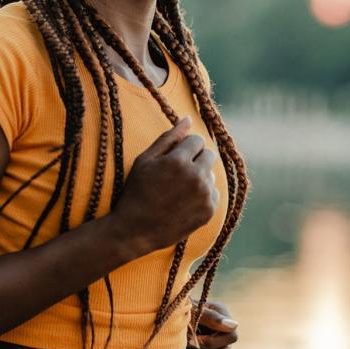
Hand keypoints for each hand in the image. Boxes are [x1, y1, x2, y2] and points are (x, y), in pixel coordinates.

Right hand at [110, 115, 219, 255]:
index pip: (196, 140)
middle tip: (177, 173)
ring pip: (211, 175)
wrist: (135, 230)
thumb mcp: (145, 160)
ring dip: (199, 177)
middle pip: (209, 155)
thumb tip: (189, 118)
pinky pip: (214, 193)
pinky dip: (202, 195)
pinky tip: (184, 202)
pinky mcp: (209, 211)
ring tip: (178, 190)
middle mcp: (196, 176)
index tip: (173, 158)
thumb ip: (168, 137)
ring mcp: (204, 195)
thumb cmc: (137, 191)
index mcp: (179, 161)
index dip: (184, 148)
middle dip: (195, 159)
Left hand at [186, 299, 237, 348]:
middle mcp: (224, 337)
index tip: (194, 335)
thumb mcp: (194, 309)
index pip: (232, 336)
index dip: (213, 340)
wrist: (168, 320)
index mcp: (224, 320)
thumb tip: (234, 325)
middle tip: (186, 341)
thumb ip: (212, 317)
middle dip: (202, 348)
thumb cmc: (181, 311)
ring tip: (185, 348)